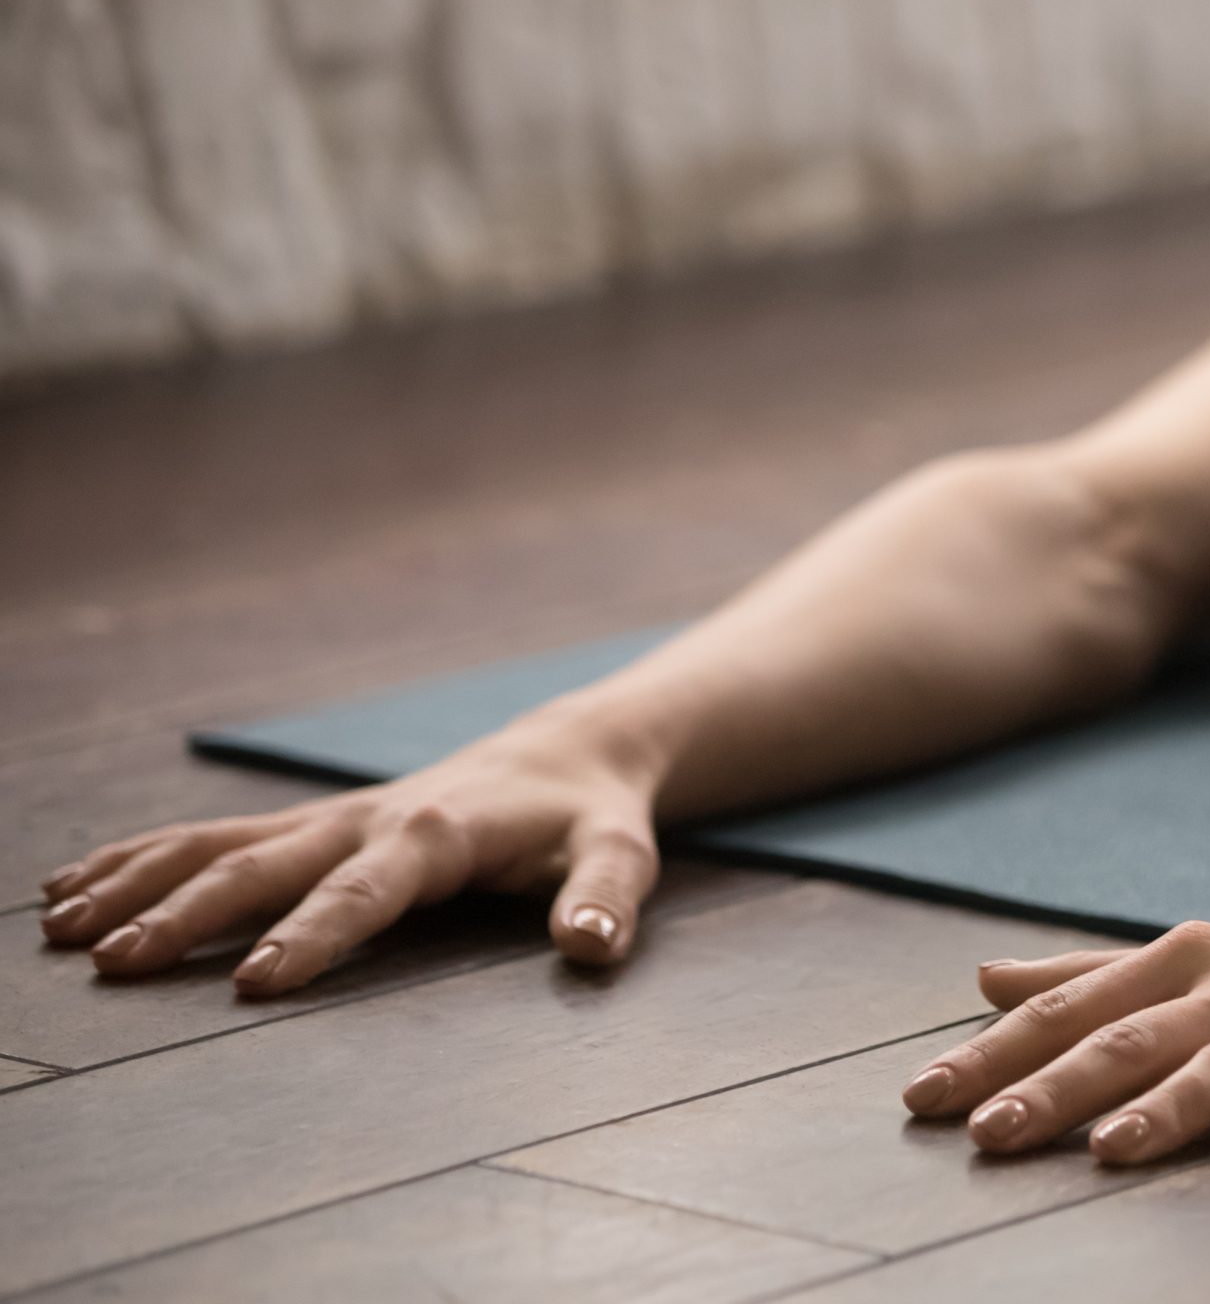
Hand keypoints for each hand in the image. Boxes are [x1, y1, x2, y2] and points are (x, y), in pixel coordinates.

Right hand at [37, 710, 664, 993]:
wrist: (567, 753)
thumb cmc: (589, 819)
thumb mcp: (620, 856)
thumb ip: (607, 901)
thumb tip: (592, 946)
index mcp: (435, 835)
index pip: (363, 892)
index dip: (314, 935)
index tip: (256, 983)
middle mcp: (366, 820)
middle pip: (262, 865)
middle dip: (189, 913)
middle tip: (117, 961)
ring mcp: (328, 819)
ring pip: (215, 844)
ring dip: (138, 882)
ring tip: (62, 927)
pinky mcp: (309, 824)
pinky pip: (209, 835)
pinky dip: (137, 856)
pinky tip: (72, 885)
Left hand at [897, 854, 1209, 1168]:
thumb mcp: (1197, 952)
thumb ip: (1090, 973)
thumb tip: (983, 977)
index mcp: (1189, 962)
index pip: (1077, 1010)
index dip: (998, 1054)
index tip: (922, 1099)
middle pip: (1139, 1037)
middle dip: (1059, 1086)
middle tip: (987, 1137)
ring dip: (1173, 1104)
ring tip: (1112, 1150)